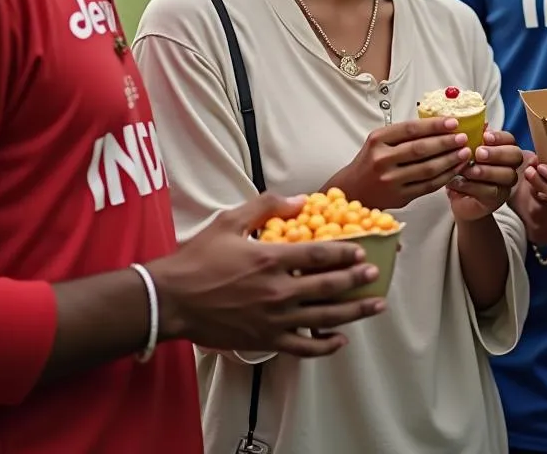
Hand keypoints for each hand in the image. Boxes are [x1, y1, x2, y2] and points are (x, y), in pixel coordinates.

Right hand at [148, 193, 386, 357]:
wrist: (171, 300)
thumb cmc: (198, 259)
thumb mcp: (231, 220)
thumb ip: (267, 206)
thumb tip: (300, 200)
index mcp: (271, 259)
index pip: (320, 255)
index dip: (345, 253)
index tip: (362, 251)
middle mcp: (278, 291)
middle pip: (329, 287)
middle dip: (356, 281)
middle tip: (375, 275)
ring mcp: (273, 319)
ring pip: (323, 318)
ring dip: (353, 312)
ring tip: (374, 306)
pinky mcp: (265, 340)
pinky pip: (302, 347)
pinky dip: (324, 346)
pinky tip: (339, 340)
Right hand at [326, 118, 470, 210]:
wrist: (353, 190)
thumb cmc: (369, 162)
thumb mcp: (378, 141)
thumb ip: (402, 134)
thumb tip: (437, 124)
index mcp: (378, 140)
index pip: (411, 129)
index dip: (434, 125)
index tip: (452, 122)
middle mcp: (382, 159)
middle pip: (421, 149)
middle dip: (446, 142)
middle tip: (463, 137)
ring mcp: (391, 180)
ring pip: (427, 169)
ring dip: (449, 160)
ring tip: (463, 153)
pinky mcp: (400, 197)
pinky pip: (428, 186)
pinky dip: (444, 177)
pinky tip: (454, 169)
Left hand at [447, 129, 523, 221]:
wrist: (457, 194)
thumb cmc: (462, 166)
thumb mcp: (464, 149)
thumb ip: (472, 136)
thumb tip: (481, 123)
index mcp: (503, 148)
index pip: (510, 139)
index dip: (500, 137)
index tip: (485, 137)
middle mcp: (510, 165)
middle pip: (515, 156)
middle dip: (497, 153)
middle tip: (478, 153)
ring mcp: (506, 183)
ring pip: (506, 175)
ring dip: (485, 171)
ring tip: (467, 170)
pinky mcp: (498, 199)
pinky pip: (492, 192)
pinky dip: (473, 186)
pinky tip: (459, 182)